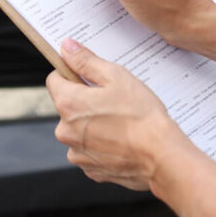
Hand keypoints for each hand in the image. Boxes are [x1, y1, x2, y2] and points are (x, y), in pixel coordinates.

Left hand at [46, 39, 191, 190]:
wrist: (160, 155)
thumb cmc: (141, 114)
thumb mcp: (115, 76)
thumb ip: (86, 61)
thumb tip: (66, 47)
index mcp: (68, 104)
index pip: (54, 80)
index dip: (71, 74)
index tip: (88, 76)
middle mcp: (65, 131)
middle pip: (67, 106)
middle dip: (85, 100)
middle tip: (112, 99)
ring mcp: (77, 153)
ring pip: (78, 129)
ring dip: (92, 124)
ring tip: (120, 122)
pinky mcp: (90, 169)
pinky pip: (89, 149)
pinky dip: (101, 144)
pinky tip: (121, 139)